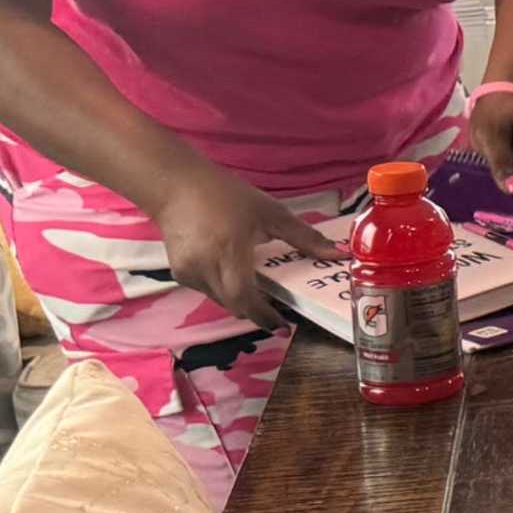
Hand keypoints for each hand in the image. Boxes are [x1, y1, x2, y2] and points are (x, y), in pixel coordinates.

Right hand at [155, 165, 338, 326]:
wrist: (175, 186)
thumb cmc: (227, 196)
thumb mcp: (270, 213)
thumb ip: (304, 237)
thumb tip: (337, 255)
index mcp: (229, 252)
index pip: (244, 297)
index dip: (264, 315)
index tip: (283, 326)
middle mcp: (205, 267)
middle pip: (234, 305)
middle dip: (257, 310)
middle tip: (277, 308)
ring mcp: (188, 273)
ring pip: (221, 300)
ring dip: (241, 298)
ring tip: (257, 285)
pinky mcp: (178, 274)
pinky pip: (208, 290)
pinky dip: (224, 288)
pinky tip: (232, 271)